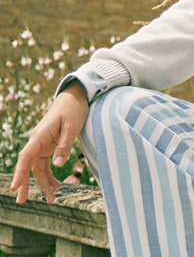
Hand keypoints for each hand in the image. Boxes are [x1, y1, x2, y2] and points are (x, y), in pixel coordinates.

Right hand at [10, 82, 89, 203]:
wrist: (74, 97)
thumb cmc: (73, 109)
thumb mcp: (72, 127)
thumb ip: (64, 146)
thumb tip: (57, 165)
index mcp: (39, 136)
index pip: (25, 157)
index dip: (18, 173)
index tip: (14, 187)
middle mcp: (38, 142)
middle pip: (27, 166)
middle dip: (25, 184)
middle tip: (21, 201)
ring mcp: (42, 145)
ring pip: (37, 168)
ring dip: (42, 183)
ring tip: (51, 198)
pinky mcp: (49, 146)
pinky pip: (46, 164)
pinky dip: (50, 175)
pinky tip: (57, 186)